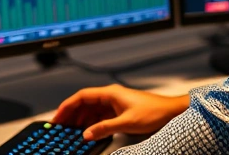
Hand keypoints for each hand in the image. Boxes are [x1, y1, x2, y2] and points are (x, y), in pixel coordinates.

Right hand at [52, 84, 189, 140]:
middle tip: (60, 127)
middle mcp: (112, 96)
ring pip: (92, 110)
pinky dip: (92, 123)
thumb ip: (105, 128)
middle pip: (85, 103)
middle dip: (71, 114)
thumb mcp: (127, 123)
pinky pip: (101, 116)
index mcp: (111, 93)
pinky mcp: (121, 111)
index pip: (82, 96)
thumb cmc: (154, 112)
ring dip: (81, 120)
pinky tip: (89, 132)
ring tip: (71, 131)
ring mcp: (116, 103)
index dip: (67, 106)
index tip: (58, 116)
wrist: (171, 112)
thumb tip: (87, 134)